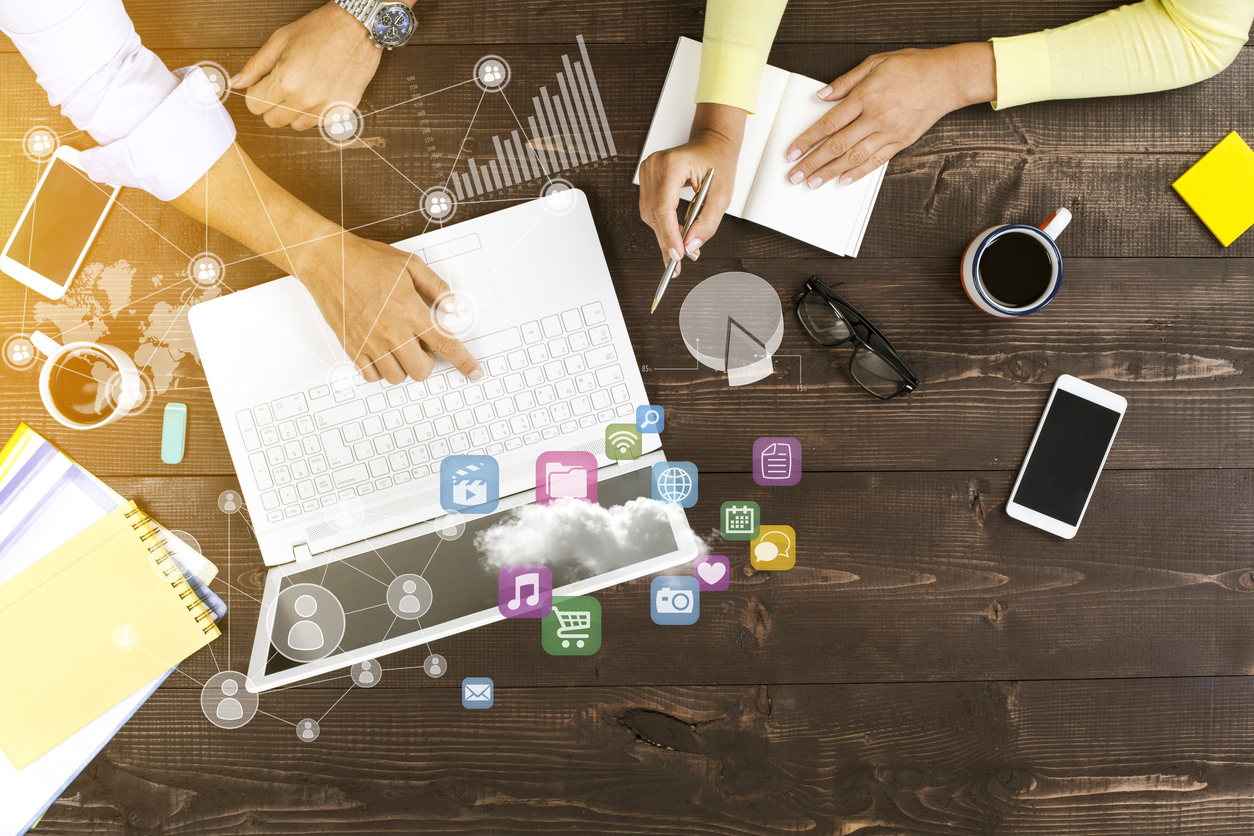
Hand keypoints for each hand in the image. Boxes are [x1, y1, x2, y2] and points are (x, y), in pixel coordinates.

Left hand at [231, 2, 384, 130]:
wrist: (357, 28)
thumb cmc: (320, 29)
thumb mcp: (280, 41)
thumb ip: (256, 66)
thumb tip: (235, 82)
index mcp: (285, 81)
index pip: (254, 105)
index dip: (256, 92)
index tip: (265, 83)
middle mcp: (305, 100)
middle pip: (272, 121)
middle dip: (273, 105)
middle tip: (284, 86)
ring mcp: (324, 109)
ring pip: (296, 125)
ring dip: (295, 111)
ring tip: (305, 87)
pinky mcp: (341, 112)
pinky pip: (319, 123)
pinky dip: (317, 112)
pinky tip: (322, 91)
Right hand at [294, 232, 481, 384]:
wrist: (328, 260)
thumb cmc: (366, 260)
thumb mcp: (410, 265)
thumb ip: (437, 287)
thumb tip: (454, 307)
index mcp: (410, 311)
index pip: (445, 345)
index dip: (464, 362)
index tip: (473, 372)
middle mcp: (391, 331)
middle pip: (421, 370)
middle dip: (427, 362)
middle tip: (420, 344)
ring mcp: (369, 342)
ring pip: (397, 377)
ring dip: (403, 366)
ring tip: (398, 346)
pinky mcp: (351, 346)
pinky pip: (371, 376)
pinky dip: (380, 370)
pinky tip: (381, 352)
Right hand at [637, 102, 745, 272]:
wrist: (712, 144)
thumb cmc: (717, 163)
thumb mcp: (722, 196)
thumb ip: (707, 223)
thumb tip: (690, 247)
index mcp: (672, 164)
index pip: (663, 207)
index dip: (669, 235)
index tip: (676, 256)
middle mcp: (655, 166)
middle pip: (654, 214)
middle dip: (667, 240)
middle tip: (679, 261)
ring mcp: (647, 171)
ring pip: (649, 215)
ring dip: (664, 235)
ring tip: (681, 248)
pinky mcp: (647, 179)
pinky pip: (650, 209)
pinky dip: (662, 225)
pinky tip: (675, 234)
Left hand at [786, 42, 995, 188]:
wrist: (947, 78)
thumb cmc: (912, 67)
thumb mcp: (875, 63)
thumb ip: (845, 81)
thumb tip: (822, 96)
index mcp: (865, 96)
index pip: (828, 123)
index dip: (808, 140)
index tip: (792, 151)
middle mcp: (876, 117)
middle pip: (836, 145)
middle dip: (812, 162)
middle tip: (795, 175)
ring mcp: (889, 132)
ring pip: (853, 157)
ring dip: (830, 172)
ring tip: (813, 182)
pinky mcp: (901, 141)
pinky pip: (876, 161)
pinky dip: (858, 173)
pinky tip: (843, 180)